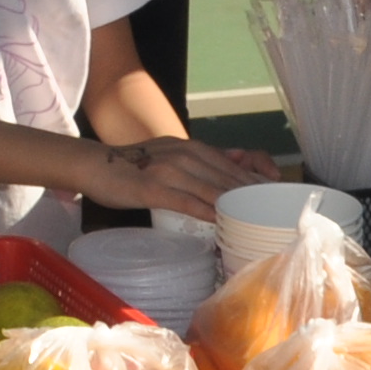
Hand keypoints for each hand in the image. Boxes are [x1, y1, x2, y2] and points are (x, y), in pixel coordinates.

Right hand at [75, 134, 280, 221]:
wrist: (95, 165)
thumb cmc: (134, 166)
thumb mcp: (171, 155)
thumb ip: (200, 161)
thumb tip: (235, 162)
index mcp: (190, 148)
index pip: (231, 165)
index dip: (255, 181)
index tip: (275, 195)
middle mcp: (183, 155)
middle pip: (226, 178)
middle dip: (252, 196)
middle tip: (273, 212)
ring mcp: (167, 171)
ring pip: (209, 190)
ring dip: (233, 206)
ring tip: (254, 219)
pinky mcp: (151, 188)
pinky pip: (183, 201)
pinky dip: (203, 212)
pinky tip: (218, 221)